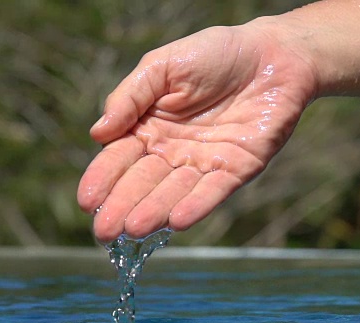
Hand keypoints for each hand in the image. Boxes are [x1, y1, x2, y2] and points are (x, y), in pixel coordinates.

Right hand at [77, 23, 316, 241]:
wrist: (272, 55)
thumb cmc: (214, 54)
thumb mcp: (163, 66)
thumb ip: (130, 96)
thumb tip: (98, 132)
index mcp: (148, 128)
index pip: (119, 158)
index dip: (102, 178)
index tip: (87, 200)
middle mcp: (172, 151)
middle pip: (142, 183)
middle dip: (122, 206)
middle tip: (104, 231)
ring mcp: (203, 163)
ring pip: (174, 192)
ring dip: (155, 211)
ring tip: (134, 228)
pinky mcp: (236, 169)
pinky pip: (214, 190)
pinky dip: (197, 205)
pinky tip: (177, 221)